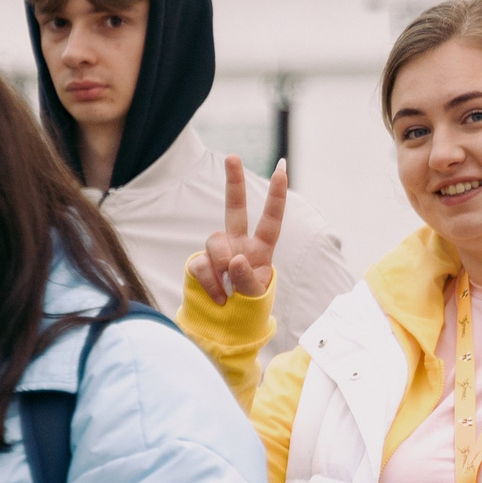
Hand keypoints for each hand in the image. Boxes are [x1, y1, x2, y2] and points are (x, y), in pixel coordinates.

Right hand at [188, 155, 288, 305]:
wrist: (224, 326)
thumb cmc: (248, 308)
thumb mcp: (256, 297)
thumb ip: (249, 280)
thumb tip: (234, 259)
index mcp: (261, 250)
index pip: (271, 219)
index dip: (276, 195)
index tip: (282, 168)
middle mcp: (239, 244)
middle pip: (235, 208)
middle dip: (234, 182)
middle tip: (233, 156)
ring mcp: (218, 252)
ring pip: (214, 240)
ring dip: (221, 265)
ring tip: (230, 290)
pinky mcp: (200, 263)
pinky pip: (201, 264)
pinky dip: (210, 283)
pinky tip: (219, 297)